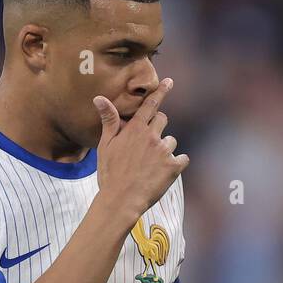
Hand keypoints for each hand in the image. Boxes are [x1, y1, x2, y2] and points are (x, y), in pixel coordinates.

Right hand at [93, 78, 187, 221]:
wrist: (120, 200)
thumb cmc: (110, 174)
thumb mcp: (105, 146)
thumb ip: (109, 121)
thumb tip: (99, 97)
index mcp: (135, 129)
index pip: (151, 105)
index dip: (161, 92)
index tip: (169, 82)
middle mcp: (152, 136)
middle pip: (163, 120)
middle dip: (157, 128)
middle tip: (147, 146)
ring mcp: (164, 151)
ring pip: (172, 141)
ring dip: (165, 149)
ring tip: (151, 165)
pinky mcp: (174, 166)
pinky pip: (183, 158)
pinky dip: (177, 164)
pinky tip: (164, 173)